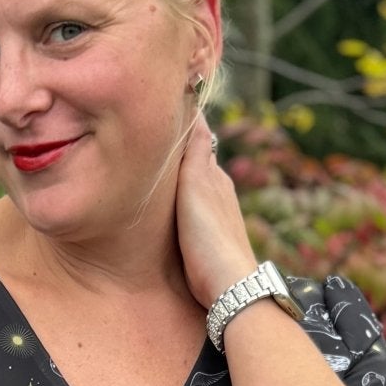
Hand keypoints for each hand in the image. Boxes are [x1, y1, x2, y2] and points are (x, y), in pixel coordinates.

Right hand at [174, 109, 259, 309]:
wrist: (229, 287)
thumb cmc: (210, 238)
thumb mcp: (198, 188)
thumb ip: (194, 152)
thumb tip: (195, 109)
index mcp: (215, 176)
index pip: (198, 139)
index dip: (184, 121)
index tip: (169, 99)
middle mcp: (218, 192)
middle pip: (197, 160)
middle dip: (180, 144)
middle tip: (156, 125)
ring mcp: (216, 215)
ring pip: (195, 184)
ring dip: (180, 172)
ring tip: (158, 159)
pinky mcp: (209, 238)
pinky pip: (193, 206)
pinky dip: (182, 196)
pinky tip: (172, 202)